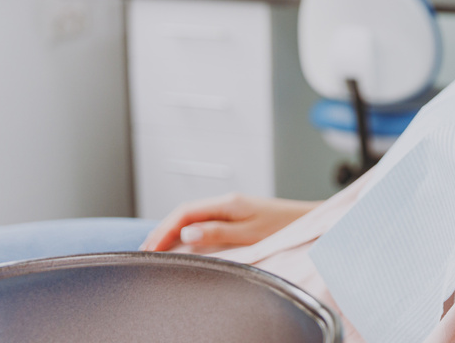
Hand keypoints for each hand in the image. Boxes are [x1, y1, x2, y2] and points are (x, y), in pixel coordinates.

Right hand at [140, 193, 321, 251]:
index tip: (149, 248)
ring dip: (174, 232)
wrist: (309, 220)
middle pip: (185, 214)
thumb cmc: (284, 226)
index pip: (185, 212)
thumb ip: (218, 232)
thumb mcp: (250, 233)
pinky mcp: (237, 216)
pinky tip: (182, 244)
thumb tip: (186, 234)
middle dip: (162, 231)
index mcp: (228, 203)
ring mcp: (231, 208)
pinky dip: (188, 233)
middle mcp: (227, 202)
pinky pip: (204, 222)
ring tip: (157, 250)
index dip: (163, 230)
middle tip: (145, 252)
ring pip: (193, 218)